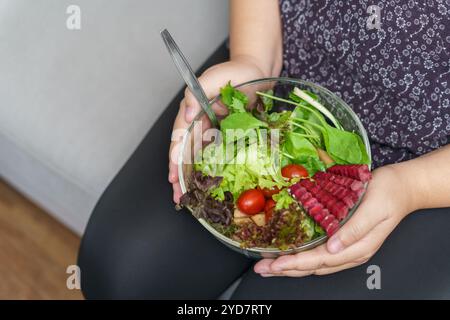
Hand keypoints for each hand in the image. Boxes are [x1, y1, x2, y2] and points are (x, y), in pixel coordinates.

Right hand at [169, 58, 265, 202]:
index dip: (176, 154)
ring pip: (196, 157)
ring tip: (183, 196)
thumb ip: (196, 92)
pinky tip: (203, 186)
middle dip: (178, 172)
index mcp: (193, 109)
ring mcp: (211, 131)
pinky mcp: (224, 137)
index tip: (174, 171)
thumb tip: (187, 115)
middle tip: (176, 193)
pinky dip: (207, 172)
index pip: (181, 135)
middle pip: (184, 150)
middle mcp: (199, 122)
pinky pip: (213, 156)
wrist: (257, 73)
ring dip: (189, 177)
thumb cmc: (236, 72)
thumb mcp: (215, 77)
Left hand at [254, 165, 413, 276]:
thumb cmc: (389, 193)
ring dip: (290, 267)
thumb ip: (354, 230)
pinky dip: (301, 259)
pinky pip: (319, 256)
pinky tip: (290, 257)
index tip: (275, 264)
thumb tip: (334, 248)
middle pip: (313, 267)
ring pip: (314, 264)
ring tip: (269, 266)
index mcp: (357, 247)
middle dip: (286, 269)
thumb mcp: (374, 208)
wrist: (403, 187)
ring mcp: (347, 249)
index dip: (295, 263)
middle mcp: (350, 252)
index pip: (320, 260)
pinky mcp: (343, 241)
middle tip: (262, 269)